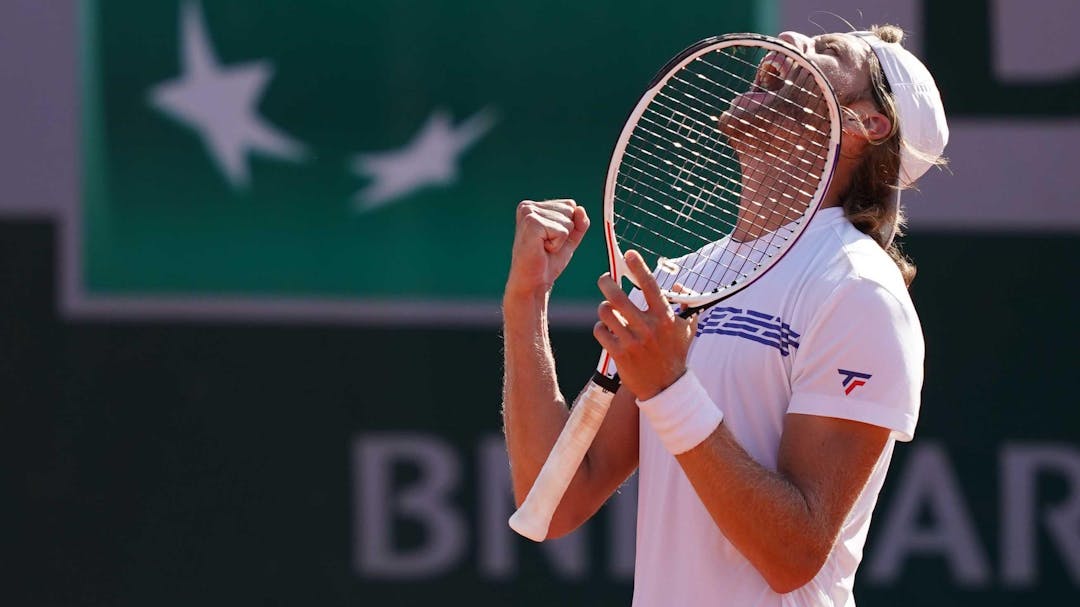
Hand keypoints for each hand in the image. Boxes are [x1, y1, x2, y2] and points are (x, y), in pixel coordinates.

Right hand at [505, 199, 589, 298]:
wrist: (533, 282)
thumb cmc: (548, 261)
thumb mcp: (569, 238)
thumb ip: (579, 223)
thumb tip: (580, 209)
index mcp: (535, 206)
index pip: (570, 204)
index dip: (568, 227)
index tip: (551, 239)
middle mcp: (528, 206)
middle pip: (570, 209)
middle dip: (565, 233)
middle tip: (546, 246)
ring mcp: (528, 214)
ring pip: (568, 221)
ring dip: (560, 240)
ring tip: (543, 248)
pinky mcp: (532, 224)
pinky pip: (562, 232)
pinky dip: (557, 245)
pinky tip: (542, 250)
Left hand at [593, 250, 698, 399]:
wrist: (667, 388)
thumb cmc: (676, 354)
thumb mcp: (687, 329)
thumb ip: (685, 306)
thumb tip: (679, 286)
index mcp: (665, 318)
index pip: (650, 286)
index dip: (639, 267)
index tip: (629, 254)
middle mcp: (648, 328)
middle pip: (618, 297)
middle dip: (606, 283)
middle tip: (604, 279)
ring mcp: (632, 342)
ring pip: (606, 312)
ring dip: (603, 308)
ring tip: (607, 310)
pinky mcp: (619, 354)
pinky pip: (600, 331)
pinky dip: (600, 327)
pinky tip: (606, 330)